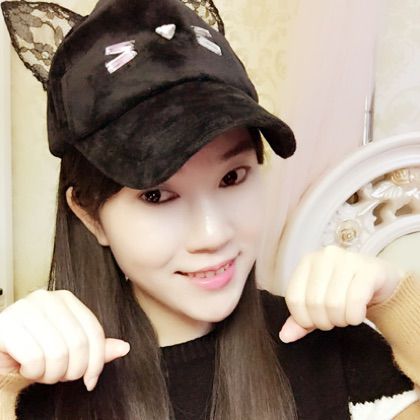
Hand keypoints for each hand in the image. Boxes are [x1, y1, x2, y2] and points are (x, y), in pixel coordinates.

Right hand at [0, 289, 129, 390]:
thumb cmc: (32, 350)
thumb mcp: (67, 348)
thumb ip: (94, 348)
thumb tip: (125, 348)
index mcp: (66, 298)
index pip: (94, 331)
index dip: (97, 361)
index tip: (91, 380)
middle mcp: (46, 298)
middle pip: (78, 344)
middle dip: (72, 371)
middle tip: (59, 375)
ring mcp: (25, 308)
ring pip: (58, 354)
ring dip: (51, 374)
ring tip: (42, 370)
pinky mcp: (7, 325)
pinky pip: (34, 360)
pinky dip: (32, 373)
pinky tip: (25, 367)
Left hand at [279, 245, 405, 342]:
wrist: (379, 281)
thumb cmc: (344, 291)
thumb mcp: (319, 302)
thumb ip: (300, 319)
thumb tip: (285, 336)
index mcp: (307, 261)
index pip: (293, 298)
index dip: (302, 319)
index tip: (314, 322)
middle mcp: (325, 256)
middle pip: (314, 302)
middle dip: (324, 321)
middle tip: (334, 320)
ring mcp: (348, 259)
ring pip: (334, 303)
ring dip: (341, 320)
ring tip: (345, 317)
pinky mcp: (369, 269)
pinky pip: (355, 301)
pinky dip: (355, 316)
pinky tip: (357, 315)